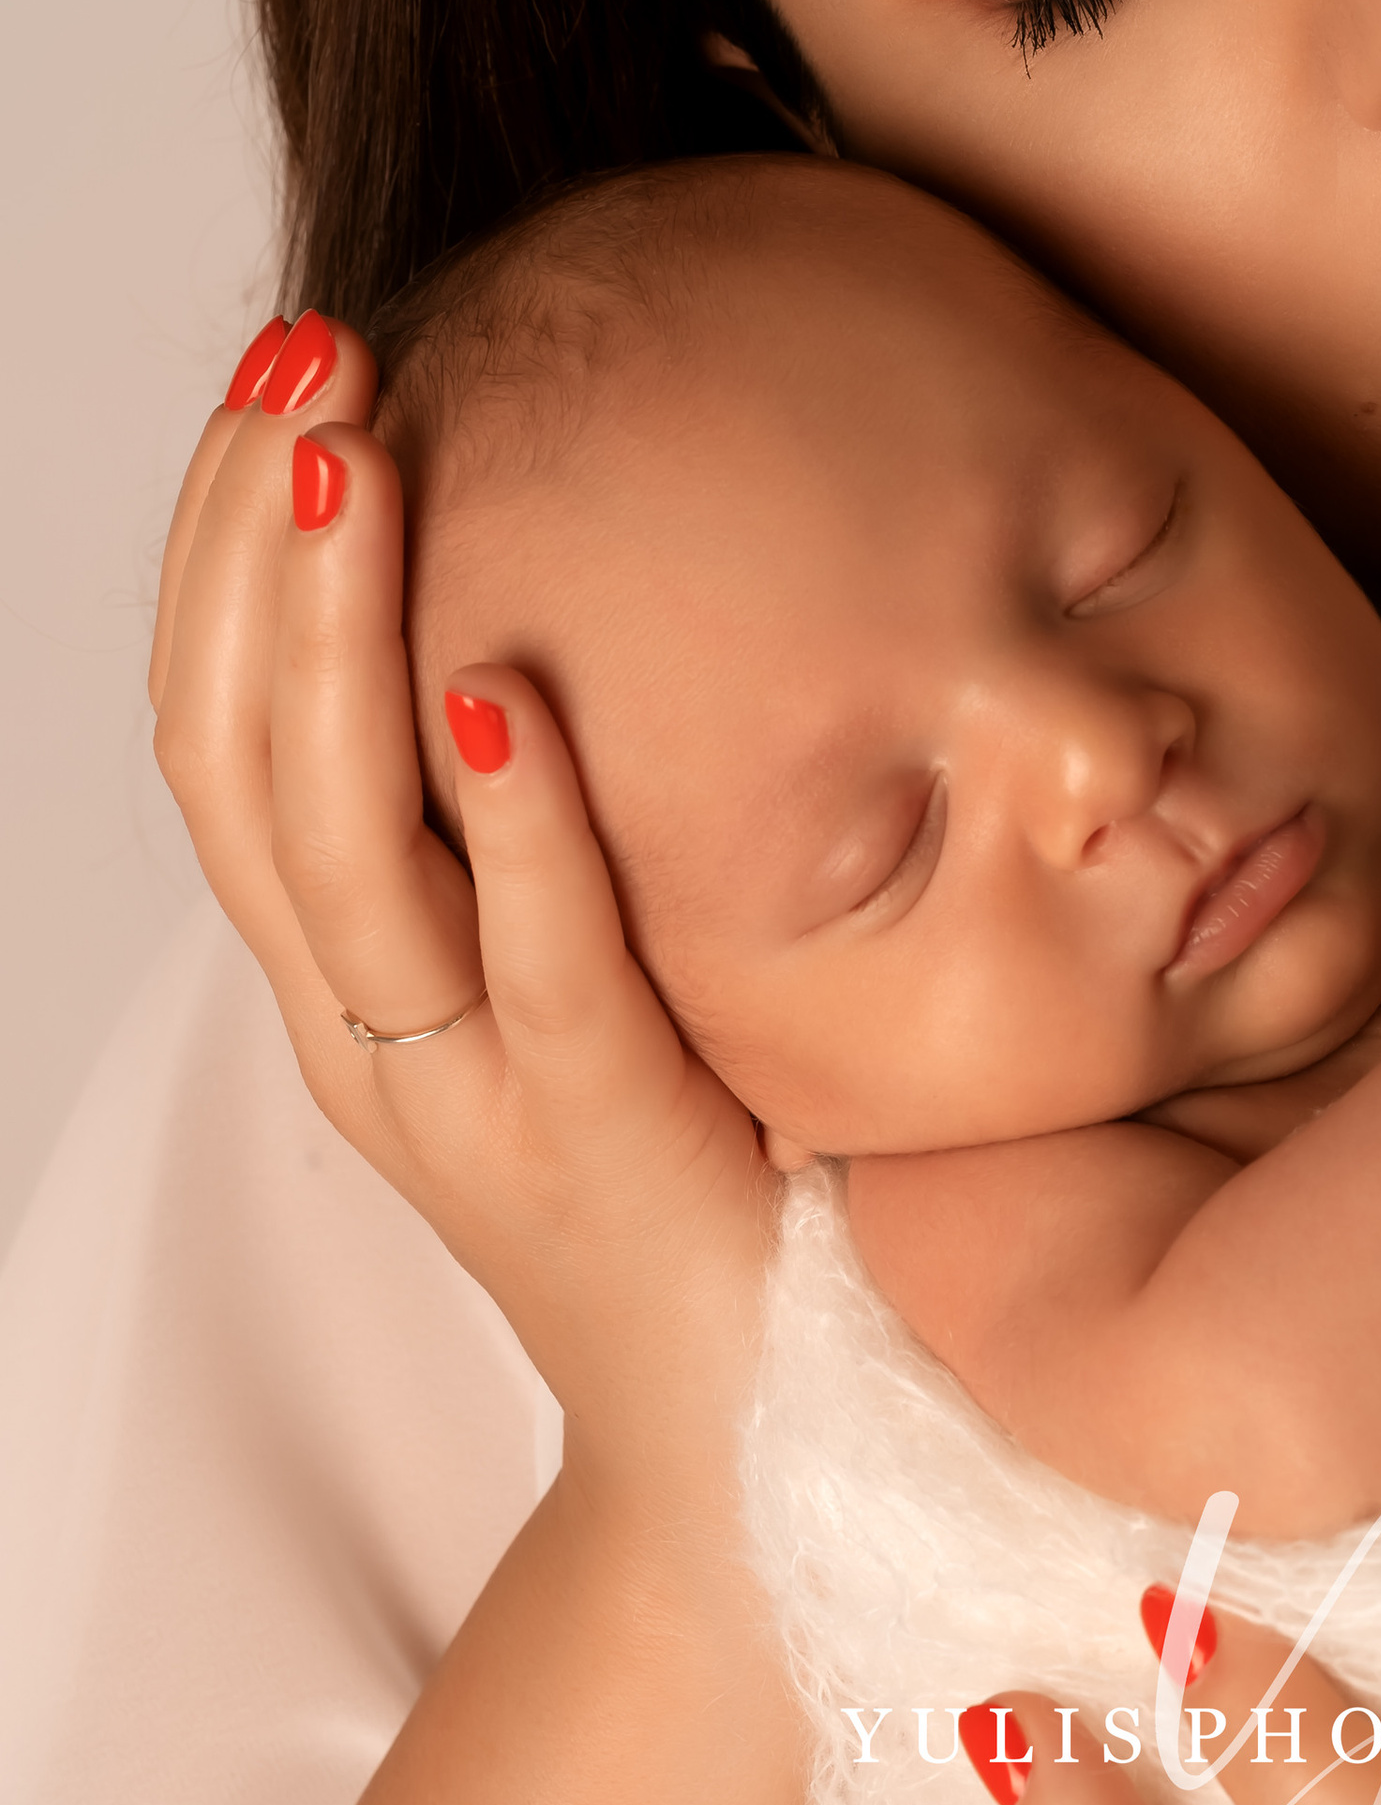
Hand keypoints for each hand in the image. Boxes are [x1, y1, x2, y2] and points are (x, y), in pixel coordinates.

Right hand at [150, 316, 776, 1542]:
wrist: (737, 1447)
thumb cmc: (682, 1175)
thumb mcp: (567, 974)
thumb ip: (539, 826)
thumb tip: (569, 597)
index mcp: (349, 977)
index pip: (218, 734)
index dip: (224, 551)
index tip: (278, 381)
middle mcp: (368, 1027)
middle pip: (239, 757)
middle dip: (254, 542)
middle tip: (306, 357)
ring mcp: (466, 1090)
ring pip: (337, 846)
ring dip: (335, 635)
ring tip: (356, 461)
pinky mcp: (601, 1139)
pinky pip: (536, 969)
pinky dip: (511, 827)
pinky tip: (504, 693)